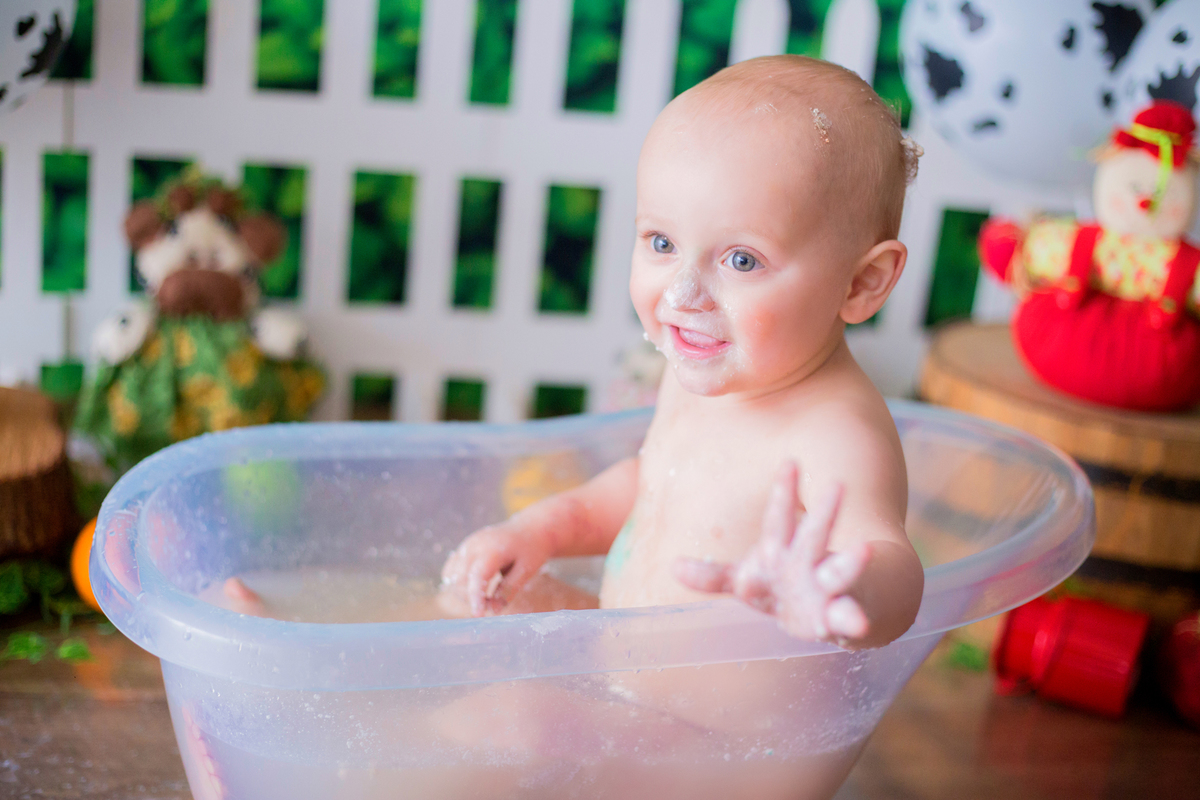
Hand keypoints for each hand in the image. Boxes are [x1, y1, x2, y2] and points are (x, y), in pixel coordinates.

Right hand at [440, 520, 553, 616]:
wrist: (528, 529)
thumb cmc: (531, 549)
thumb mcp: (527, 570)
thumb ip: (508, 590)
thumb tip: (493, 610)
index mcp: (493, 549)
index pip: (477, 576)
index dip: (475, 597)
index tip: (478, 615)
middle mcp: (474, 545)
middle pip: (460, 579)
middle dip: (470, 598)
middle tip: (491, 605)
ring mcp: (466, 545)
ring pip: (451, 577)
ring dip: (462, 592)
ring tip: (485, 596)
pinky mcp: (462, 548)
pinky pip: (450, 570)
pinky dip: (457, 583)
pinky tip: (474, 587)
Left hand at [673, 461, 872, 645]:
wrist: (838, 612)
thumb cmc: (786, 588)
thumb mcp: (748, 580)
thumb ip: (713, 577)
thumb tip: (673, 567)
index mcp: (782, 549)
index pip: (780, 516)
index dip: (784, 491)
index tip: (790, 461)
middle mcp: (807, 563)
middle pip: (814, 534)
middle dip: (824, 512)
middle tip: (838, 484)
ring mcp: (826, 589)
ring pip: (839, 572)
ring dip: (849, 562)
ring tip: (863, 550)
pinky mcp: (837, 619)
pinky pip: (846, 619)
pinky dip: (851, 620)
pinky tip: (859, 622)